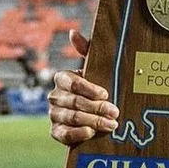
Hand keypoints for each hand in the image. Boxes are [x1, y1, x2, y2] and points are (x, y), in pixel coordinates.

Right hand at [48, 30, 118, 146]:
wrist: (96, 112)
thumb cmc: (97, 84)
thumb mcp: (96, 67)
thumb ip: (87, 49)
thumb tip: (73, 33)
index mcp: (62, 78)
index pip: (72, 83)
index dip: (89, 89)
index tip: (106, 94)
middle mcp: (54, 96)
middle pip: (73, 102)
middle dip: (96, 108)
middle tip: (114, 112)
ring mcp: (53, 114)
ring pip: (71, 118)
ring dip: (93, 121)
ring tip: (111, 124)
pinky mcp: (56, 131)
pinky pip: (63, 134)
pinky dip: (78, 133)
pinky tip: (91, 132)